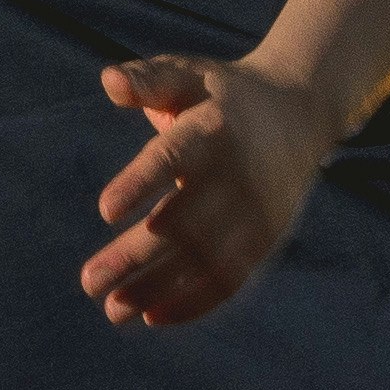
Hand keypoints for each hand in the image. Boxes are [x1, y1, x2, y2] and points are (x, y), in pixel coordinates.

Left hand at [80, 53, 334, 329]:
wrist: (300, 112)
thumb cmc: (224, 94)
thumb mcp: (189, 73)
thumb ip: (148, 79)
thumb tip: (108, 79)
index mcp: (212, 128)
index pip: (173, 157)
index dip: (141, 183)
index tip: (104, 210)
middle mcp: (236, 173)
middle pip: (183, 222)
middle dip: (134, 255)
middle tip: (89, 282)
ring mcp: (254, 211)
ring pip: (204, 260)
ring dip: (158, 288)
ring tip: (114, 310)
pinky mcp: (265, 238)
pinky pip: (230, 279)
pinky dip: (194, 302)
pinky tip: (153, 315)